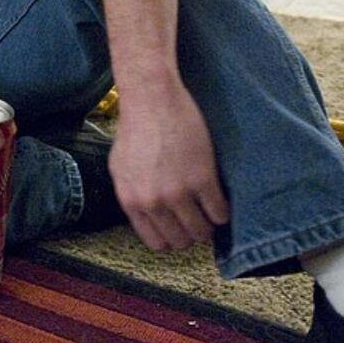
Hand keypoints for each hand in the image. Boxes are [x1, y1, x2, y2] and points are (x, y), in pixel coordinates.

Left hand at [108, 85, 229, 250]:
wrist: (152, 99)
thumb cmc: (135, 128)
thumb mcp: (119, 167)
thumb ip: (132, 195)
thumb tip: (146, 216)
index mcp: (131, 201)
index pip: (157, 242)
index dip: (172, 238)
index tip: (180, 228)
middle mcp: (153, 202)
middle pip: (181, 240)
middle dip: (191, 233)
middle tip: (199, 219)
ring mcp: (178, 193)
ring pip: (202, 231)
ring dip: (209, 225)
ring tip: (210, 211)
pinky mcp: (202, 179)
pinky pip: (220, 212)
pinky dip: (223, 211)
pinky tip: (221, 200)